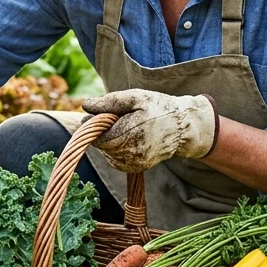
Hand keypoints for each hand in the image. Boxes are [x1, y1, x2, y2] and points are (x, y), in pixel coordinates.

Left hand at [81, 89, 216, 172]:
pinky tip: (126, 139)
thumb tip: (85, 106)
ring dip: (109, 141)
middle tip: (115, 120)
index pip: (100, 137)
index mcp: (133, 132)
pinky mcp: (136, 168)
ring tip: (124, 128)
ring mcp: (135, 162)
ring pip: (107, 153)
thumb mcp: (135, 97)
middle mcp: (134, 151)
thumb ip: (109, 102)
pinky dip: (115, 149)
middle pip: (102, 145)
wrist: (181, 128)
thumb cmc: (157, 108)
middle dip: (103, 132)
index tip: (98, 116)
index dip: (94, 127)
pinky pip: (115, 160)